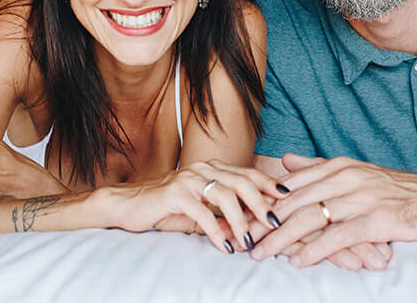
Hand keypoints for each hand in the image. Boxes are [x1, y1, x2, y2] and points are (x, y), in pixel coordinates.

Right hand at [109, 159, 287, 254]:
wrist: (129, 204)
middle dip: (261, 203)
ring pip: (225, 196)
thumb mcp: (200, 209)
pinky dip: (217, 232)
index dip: (268, 184)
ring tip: (249, 241)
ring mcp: (188, 179)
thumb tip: (250, 227)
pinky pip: (201, 214)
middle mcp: (203, 169)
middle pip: (242, 182)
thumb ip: (223, 214)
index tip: (287, 196)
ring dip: (240, 221)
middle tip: (275, 223)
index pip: (247, 173)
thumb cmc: (168, 207)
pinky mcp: (174, 194)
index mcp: (212, 168)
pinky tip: (225, 247)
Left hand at [250, 153, 416, 266]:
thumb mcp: (355, 170)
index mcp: (338, 166)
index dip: (263, 202)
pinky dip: (315, 250)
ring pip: (310, 218)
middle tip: (240, 239)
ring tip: (260, 252)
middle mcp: (346, 178)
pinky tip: (298, 261)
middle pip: (294, 202)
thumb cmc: (395, 190)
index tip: (242, 216)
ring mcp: (360, 198)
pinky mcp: (375, 220)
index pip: (291, 185)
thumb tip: (286, 160)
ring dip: (281, 238)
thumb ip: (318, 167)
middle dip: (264, 222)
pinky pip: (337, 236)